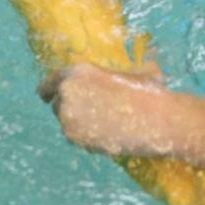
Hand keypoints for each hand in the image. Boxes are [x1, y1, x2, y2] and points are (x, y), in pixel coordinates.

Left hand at [38, 61, 168, 156]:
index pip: (51, 81)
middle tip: (91, 113)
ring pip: (64, 122)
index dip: (48, 90)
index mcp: (79, 71)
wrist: (157, 120)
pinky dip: (85, 138)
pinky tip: (106, 134)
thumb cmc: (150, 92)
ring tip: (104, 123)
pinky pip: (74, 137)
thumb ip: (118, 74)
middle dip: (68, 108)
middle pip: (56, 103)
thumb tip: (135, 67)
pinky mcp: (74, 137)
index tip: (46, 96)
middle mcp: (68, 91)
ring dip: (77, 123)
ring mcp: (68, 116)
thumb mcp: (131, 72)